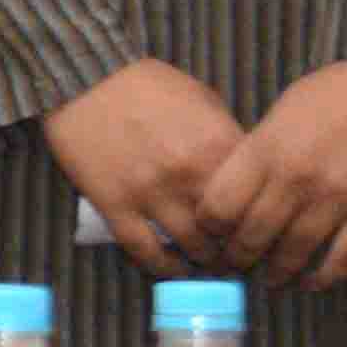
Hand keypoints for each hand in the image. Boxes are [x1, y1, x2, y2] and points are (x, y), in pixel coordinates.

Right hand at [42, 59, 248, 263]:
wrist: (83, 77)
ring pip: (192, 247)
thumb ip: (226, 139)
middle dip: (239, 247)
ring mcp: (150, 193)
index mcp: (218, 145)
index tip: (263, 230)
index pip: (256, 200)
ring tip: (211, 265)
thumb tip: (244, 174)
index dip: (263, 220)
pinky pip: (144, 250)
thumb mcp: (203, 100)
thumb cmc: (147, 84)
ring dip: (206, 261)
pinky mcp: (114, 205)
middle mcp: (189, 175)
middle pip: (230, 230)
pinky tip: (174, 270)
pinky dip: (164, 267)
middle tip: (241, 255)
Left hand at [205, 61, 346, 289]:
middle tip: (235, 266)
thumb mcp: (280, 113)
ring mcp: (335, 199)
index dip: (208, 230)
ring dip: (277, 274)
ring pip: (292, 256)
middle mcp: (294, 180)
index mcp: (264, 151)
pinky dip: (323, 279)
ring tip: (271, 278)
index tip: (211, 236)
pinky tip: (312, 282)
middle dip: (236, 260)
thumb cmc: (337, 94)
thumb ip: (256, 153)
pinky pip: (341, 261)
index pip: (217, 208)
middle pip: (249, 239)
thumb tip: (235, 191)